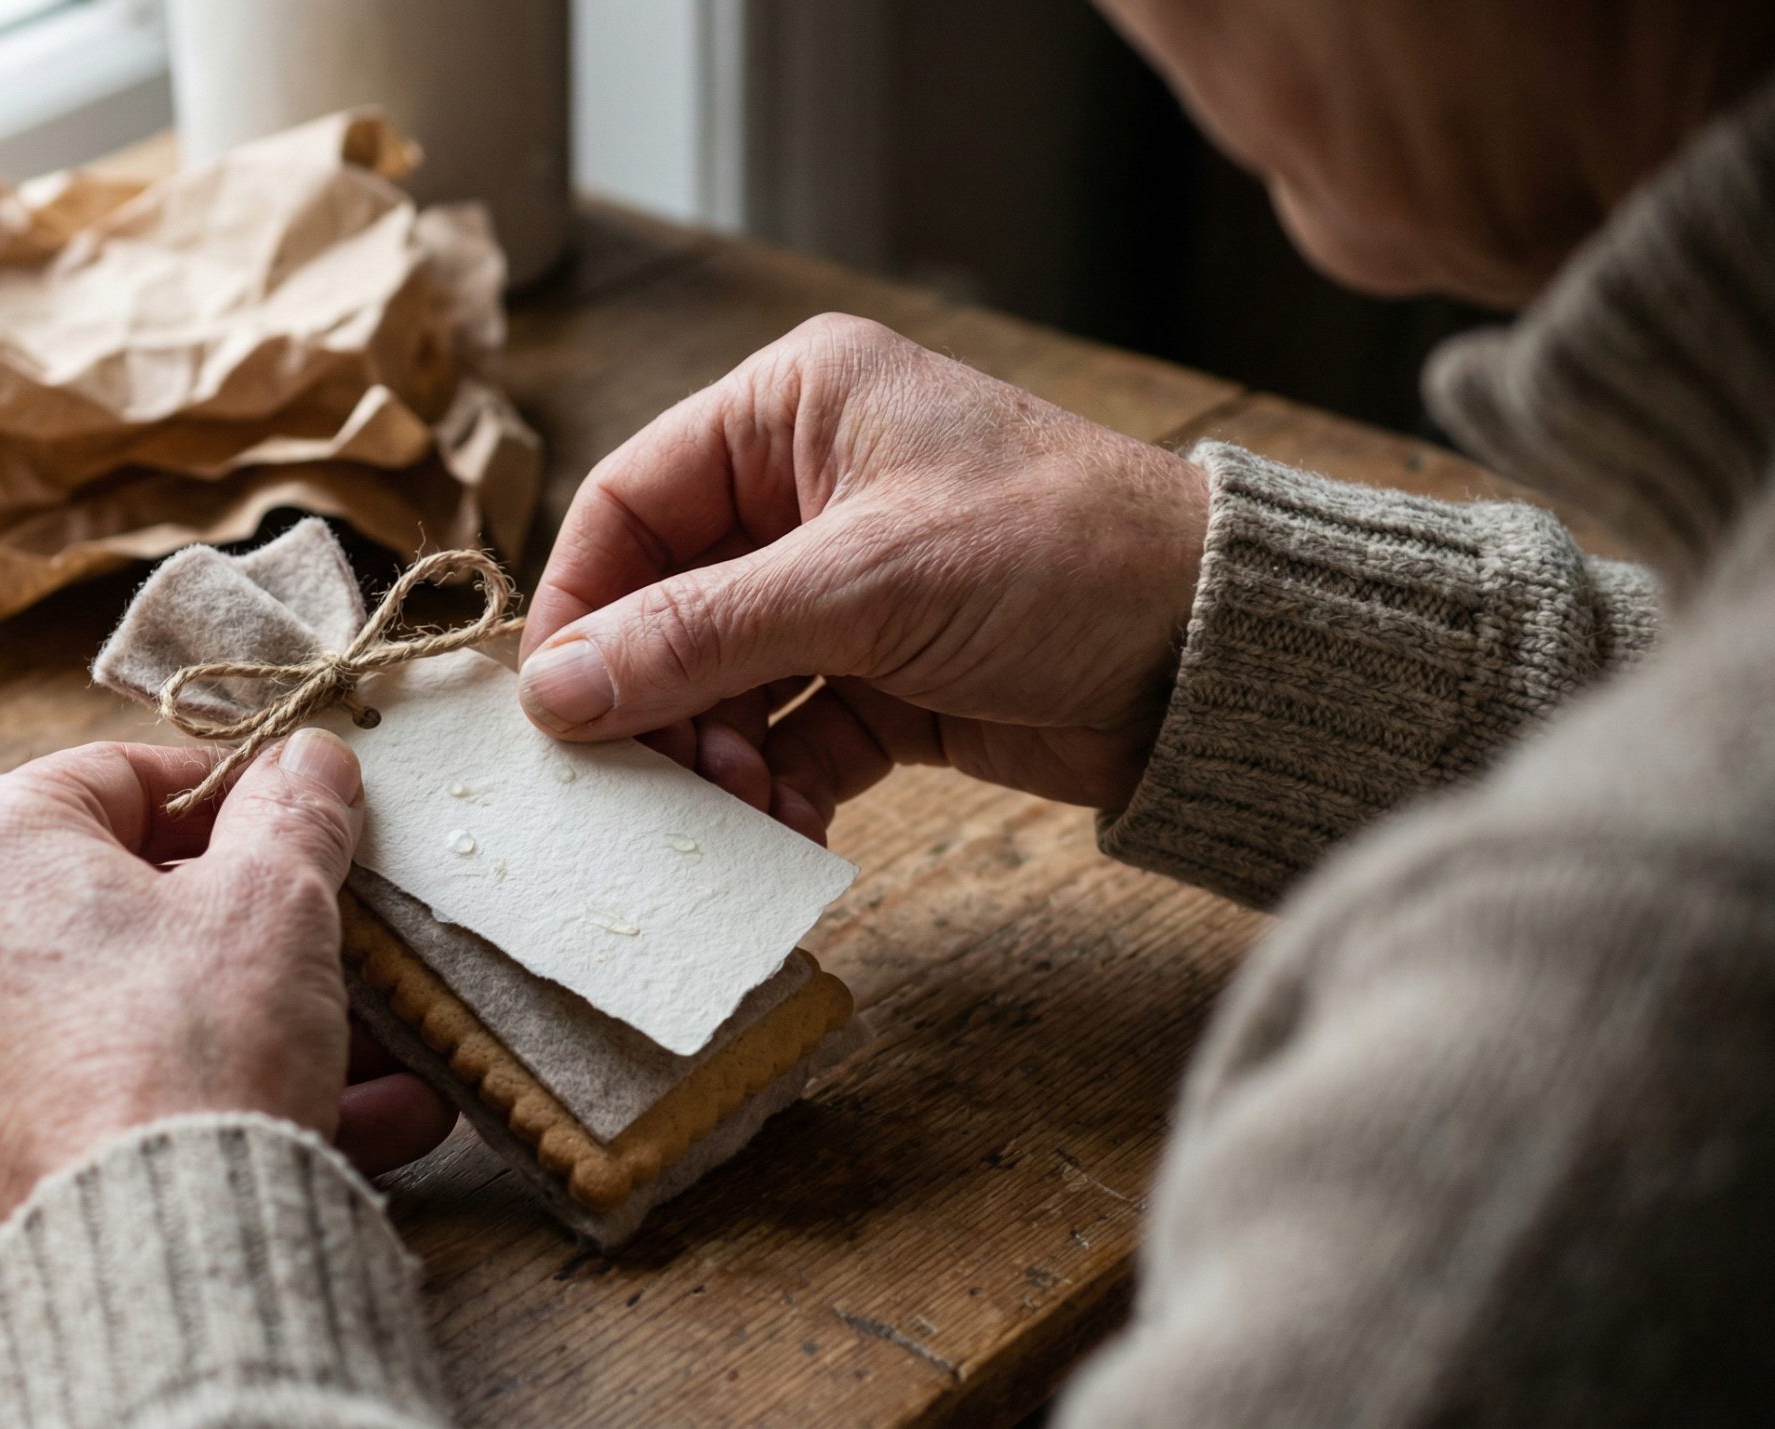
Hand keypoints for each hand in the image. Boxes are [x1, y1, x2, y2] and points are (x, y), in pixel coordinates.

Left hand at [0, 731, 455, 1281]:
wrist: (138, 1268)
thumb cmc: (191, 1052)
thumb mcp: (274, 904)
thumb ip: (294, 815)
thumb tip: (306, 761)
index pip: (115, 779)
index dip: (226, 797)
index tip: (299, 828)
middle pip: (119, 915)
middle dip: (256, 942)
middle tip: (345, 960)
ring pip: (119, 1025)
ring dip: (252, 1036)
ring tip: (379, 1073)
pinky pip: (92, 1115)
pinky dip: (190, 1114)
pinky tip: (322, 1136)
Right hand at [518, 314, 1209, 833]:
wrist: (1222, 654)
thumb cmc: (1062, 556)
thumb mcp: (866, 584)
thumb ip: (701, 636)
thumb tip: (555, 690)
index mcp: (794, 409)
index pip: (633, 502)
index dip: (580, 605)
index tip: (552, 705)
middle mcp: (807, 490)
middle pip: (665, 605)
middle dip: (654, 701)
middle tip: (646, 783)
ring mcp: (845, 591)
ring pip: (722, 684)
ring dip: (714, 757)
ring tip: (735, 811)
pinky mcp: (885, 679)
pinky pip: (789, 737)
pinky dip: (776, 789)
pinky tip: (783, 833)